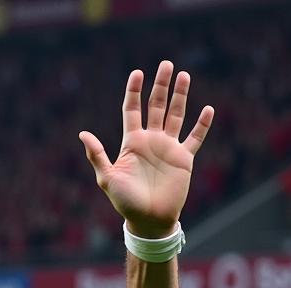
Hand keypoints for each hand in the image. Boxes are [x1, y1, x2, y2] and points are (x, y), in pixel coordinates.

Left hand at [79, 60, 213, 237]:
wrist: (148, 220)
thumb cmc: (125, 202)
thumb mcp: (107, 178)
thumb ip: (97, 155)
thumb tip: (83, 134)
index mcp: (132, 143)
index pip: (132, 111)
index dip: (134, 92)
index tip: (137, 73)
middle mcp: (151, 141)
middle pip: (156, 107)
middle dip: (160, 86)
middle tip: (166, 64)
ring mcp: (168, 148)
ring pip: (176, 115)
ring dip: (180, 96)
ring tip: (184, 75)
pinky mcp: (184, 159)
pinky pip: (195, 138)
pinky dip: (202, 124)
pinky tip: (207, 109)